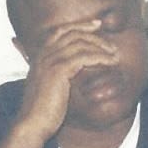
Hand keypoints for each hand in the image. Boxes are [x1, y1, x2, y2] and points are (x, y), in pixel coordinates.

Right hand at [15, 19, 117, 138]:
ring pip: (80, 43)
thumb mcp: (47, 86)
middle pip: (72, 33)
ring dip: (101, 47)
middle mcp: (44, 54)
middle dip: (94, 34)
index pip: (61, 31)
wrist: (33, 122)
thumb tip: (70, 71)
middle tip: (110, 42)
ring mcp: (50, 60)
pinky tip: (110, 63)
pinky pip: (84, 57)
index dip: (79, 25)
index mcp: (39, 55)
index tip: (96, 25)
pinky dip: (100, 57)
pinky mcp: (59, 70)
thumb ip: (55, 73)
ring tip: (114, 54)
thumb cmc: (42, 109)